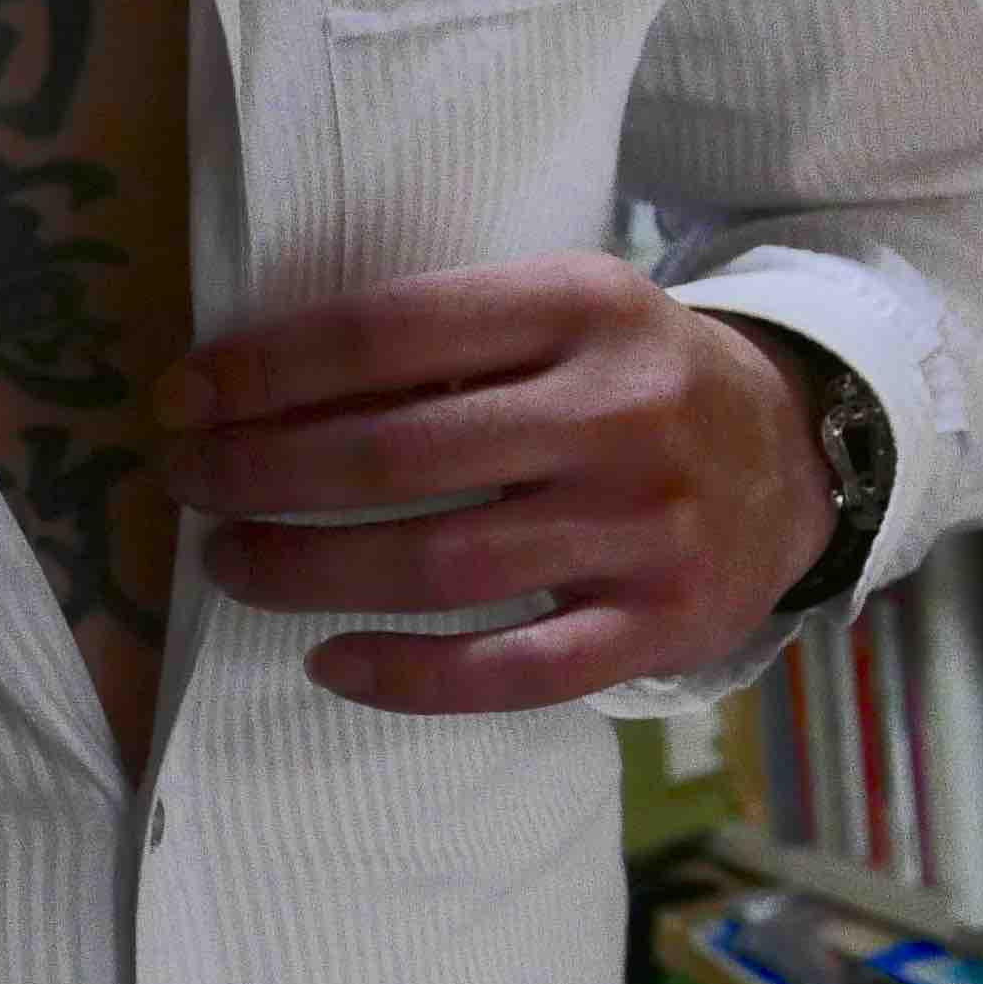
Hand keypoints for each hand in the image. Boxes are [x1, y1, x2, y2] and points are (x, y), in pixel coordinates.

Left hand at [148, 254, 834, 713]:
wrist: (799, 456)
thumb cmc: (639, 377)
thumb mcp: (572, 310)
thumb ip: (454, 333)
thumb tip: (260, 383)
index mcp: (584, 307)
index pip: (388, 333)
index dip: (265, 370)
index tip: (183, 397)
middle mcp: (621, 411)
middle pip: (395, 455)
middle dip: (260, 473)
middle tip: (186, 484)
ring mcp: (645, 526)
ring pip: (436, 565)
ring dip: (306, 571)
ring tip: (231, 562)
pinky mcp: (659, 624)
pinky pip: (511, 669)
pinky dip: (407, 676)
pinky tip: (330, 662)